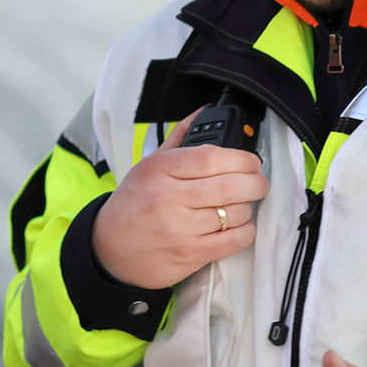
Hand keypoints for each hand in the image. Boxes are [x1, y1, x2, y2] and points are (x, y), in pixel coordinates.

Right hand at [92, 110, 268, 288]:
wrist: (108, 250)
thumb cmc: (132, 205)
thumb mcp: (148, 165)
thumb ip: (179, 137)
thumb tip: (205, 112)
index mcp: (159, 169)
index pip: (212, 157)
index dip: (242, 158)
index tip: (252, 162)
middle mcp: (168, 197)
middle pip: (230, 186)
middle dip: (256, 183)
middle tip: (259, 182)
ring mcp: (179, 229)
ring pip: (235, 213)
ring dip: (248, 208)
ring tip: (242, 204)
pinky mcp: (189, 255)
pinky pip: (233, 241)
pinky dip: (246, 232)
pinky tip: (240, 226)